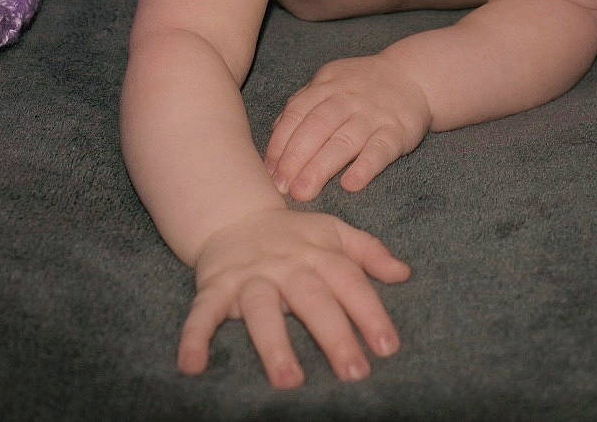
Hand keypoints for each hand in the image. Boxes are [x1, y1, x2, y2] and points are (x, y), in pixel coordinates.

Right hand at [178, 208, 410, 387]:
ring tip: (289, 382)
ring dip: (274, 344)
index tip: (388, 347)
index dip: (369, 312)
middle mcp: (285, 265)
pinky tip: (191, 365)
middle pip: (312, 299)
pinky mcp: (214, 287)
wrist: (233, 215)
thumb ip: (369, 252)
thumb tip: (404, 274)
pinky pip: (202, 313)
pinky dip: (193, 337)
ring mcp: (249, 277)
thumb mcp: (333, 232)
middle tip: (355, 373)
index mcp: (317, 253)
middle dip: (334, 335)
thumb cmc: (292, 234)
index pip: (349, 282)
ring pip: (261, 310)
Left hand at [265, 54, 432, 201]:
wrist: (413, 76)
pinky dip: (365, 167)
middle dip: (295, 158)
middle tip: (281, 187)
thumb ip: (304, 104)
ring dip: (321, 167)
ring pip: (344, 140)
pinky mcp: (398, 131)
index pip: (297, 113)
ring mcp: (373, 115)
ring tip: (303, 191)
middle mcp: (348, 99)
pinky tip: (351, 184)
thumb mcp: (331, 82)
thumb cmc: (363, 86)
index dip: (281, 142)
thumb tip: (274, 134)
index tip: (269, 171)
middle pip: (316, 128)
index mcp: (327, 86)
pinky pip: (380, 149)